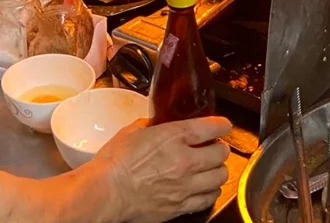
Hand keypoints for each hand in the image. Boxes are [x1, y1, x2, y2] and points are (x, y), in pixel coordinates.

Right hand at [93, 117, 230, 222]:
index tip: (223, 125)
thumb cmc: (114, 162)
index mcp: (173, 137)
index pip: (211, 128)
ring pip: (220, 177)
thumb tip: (156, 123)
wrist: (106, 193)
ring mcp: (185, 186)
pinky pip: (208, 199)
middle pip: (221, 154)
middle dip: (221, 149)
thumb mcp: (131, 131)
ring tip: (211, 168)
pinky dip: (210, 191)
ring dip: (218, 171)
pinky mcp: (181, 206)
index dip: (221, 125)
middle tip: (215, 148)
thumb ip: (150, 125)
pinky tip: (204, 188)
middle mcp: (185, 161)